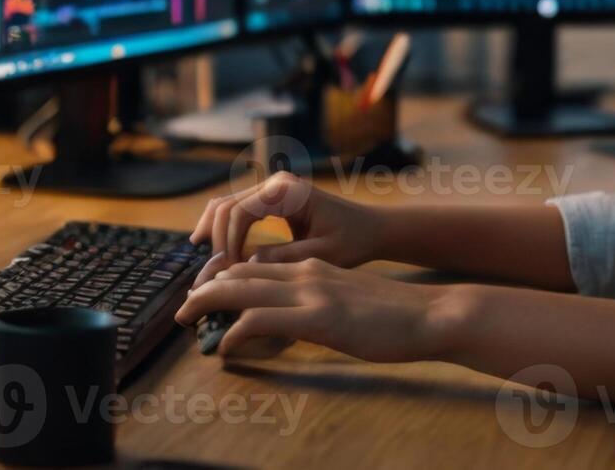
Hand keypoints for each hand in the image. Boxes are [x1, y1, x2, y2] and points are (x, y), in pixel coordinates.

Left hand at [174, 258, 461, 363]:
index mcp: (313, 266)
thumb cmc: (395, 315)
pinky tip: (225, 348)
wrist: (431, 314)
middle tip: (184, 309)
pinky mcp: (318, 317)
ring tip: (188, 321)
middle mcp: (306, 272)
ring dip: (207, 304)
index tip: (205, 297)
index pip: (255, 264)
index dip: (224, 278)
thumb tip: (293, 319)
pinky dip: (233, 333)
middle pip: (239, 271)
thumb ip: (318, 302)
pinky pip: (258, 320)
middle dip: (205, 288)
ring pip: (241, 288)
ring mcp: (311, 292)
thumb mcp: (347, 300)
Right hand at [189, 172, 385, 288]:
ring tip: (208, 264)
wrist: (370, 228)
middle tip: (213, 274)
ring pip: (226, 205)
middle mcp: (275, 183)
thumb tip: (244, 265)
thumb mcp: (322, 255)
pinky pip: (237, 209)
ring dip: (215, 233)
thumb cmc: (352, 241)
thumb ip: (284, 258)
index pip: (240, 213)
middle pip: (226, 206)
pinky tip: (217, 252)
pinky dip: (223, 228)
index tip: (228, 273)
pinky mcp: (270, 198)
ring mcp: (271, 188)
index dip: (229, 244)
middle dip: (217, 240)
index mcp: (288, 191)